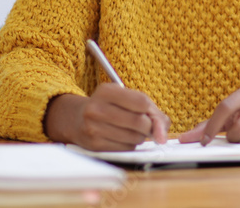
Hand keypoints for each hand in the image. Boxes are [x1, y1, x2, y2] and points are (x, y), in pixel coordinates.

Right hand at [44, 83, 169, 150]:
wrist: (76, 119)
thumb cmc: (110, 107)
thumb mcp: (126, 99)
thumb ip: (152, 111)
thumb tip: (163, 136)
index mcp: (106, 91)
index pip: (142, 102)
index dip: (152, 111)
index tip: (151, 114)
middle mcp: (97, 108)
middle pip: (140, 122)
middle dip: (148, 126)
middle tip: (143, 124)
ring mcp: (93, 128)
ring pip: (135, 138)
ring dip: (140, 137)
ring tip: (131, 130)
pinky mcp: (94, 145)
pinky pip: (126, 148)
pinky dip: (130, 145)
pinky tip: (122, 138)